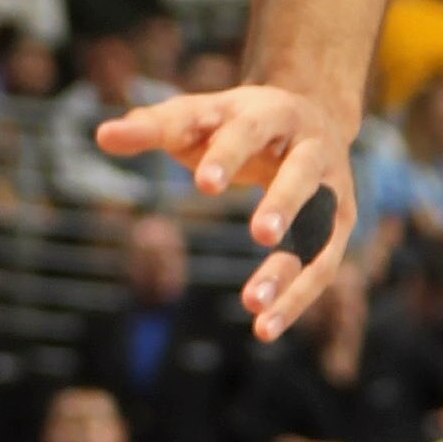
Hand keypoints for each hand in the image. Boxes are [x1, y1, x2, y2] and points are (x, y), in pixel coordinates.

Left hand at [95, 81, 356, 339]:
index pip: (249, 131)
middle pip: (301, 175)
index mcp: (273, 112)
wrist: (310, 116)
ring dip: (290, 269)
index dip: (228, 156)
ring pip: (319, 231)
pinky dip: (297, 299)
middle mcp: (313, 148)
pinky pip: (323, 266)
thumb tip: (102, 134)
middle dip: (283, 203)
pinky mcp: (340, 225)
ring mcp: (334, 188)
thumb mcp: (197, 116)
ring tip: (252, 305)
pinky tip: (264, 329)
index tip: (204, 185)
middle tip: (260, 235)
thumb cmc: (235, 122)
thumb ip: (153, 126)